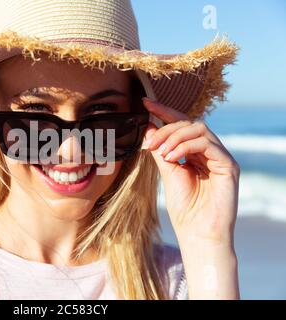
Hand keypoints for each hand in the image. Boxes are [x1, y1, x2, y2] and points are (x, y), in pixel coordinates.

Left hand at [141, 98, 239, 245]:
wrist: (197, 233)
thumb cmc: (184, 208)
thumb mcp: (168, 173)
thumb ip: (161, 151)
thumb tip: (149, 128)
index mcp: (194, 153)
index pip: (181, 124)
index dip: (163, 111)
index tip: (144, 103)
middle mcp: (209, 151)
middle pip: (189, 123)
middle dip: (166, 128)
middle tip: (150, 143)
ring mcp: (220, 157)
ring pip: (198, 129)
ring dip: (175, 136)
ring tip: (160, 153)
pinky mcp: (228, 165)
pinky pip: (207, 143)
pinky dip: (186, 146)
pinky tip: (172, 158)